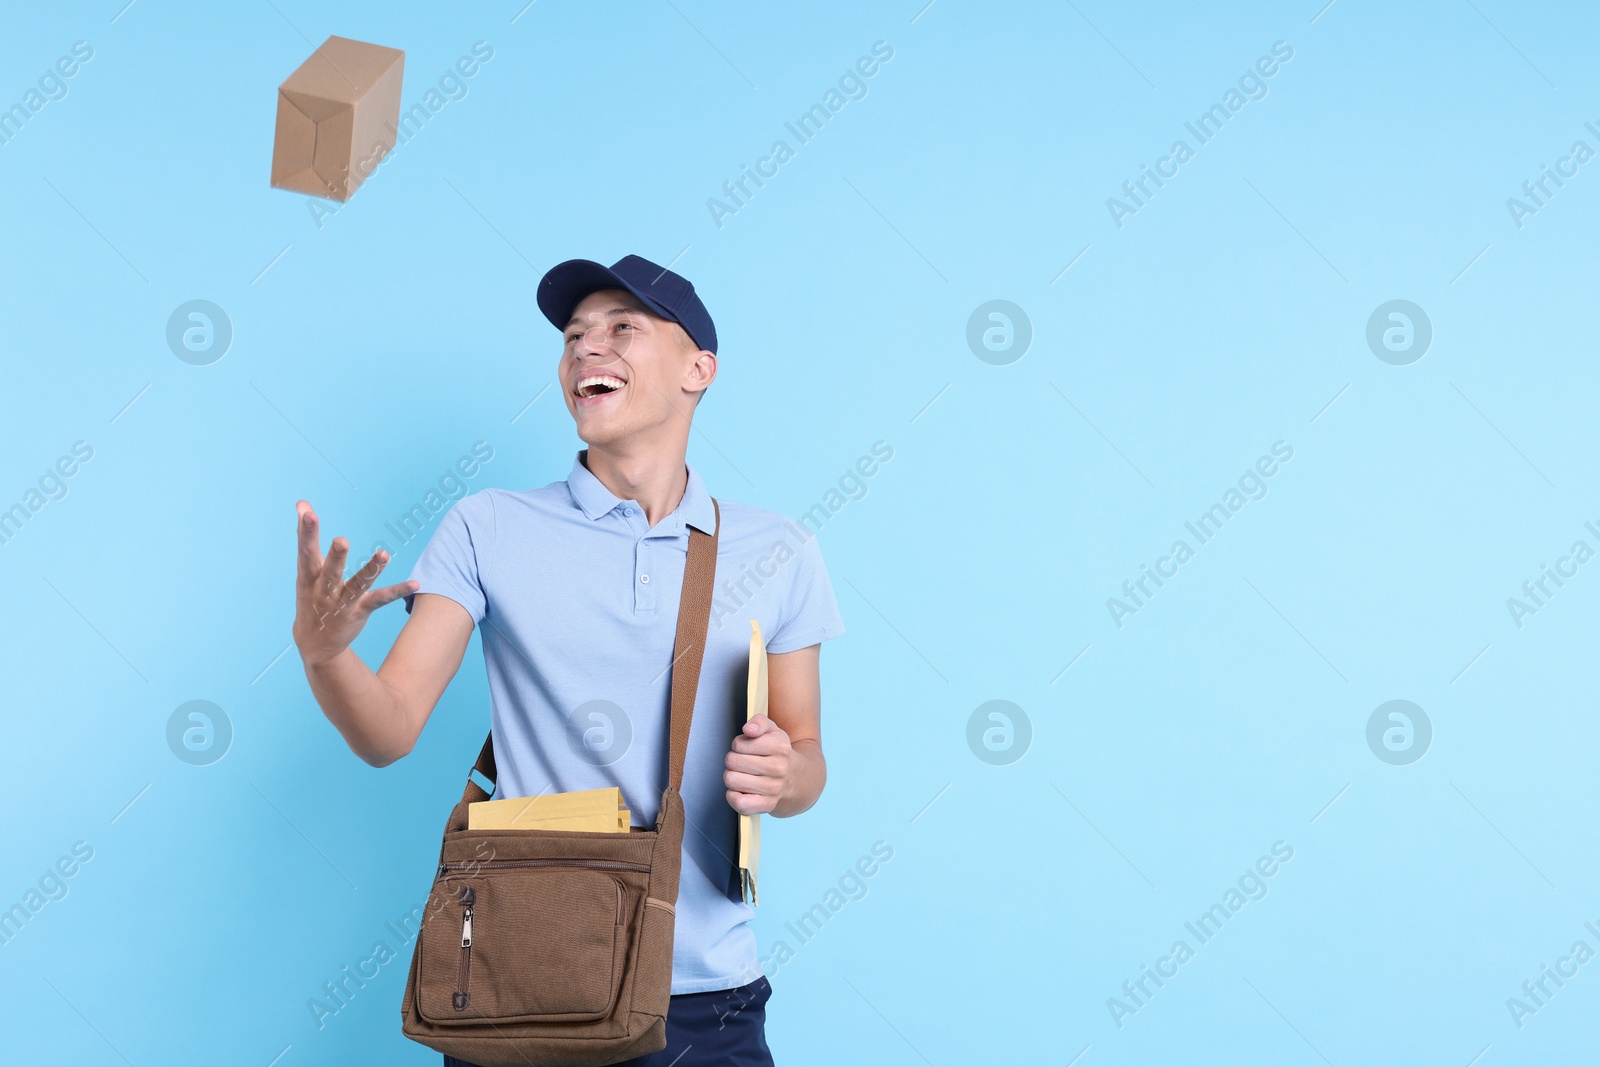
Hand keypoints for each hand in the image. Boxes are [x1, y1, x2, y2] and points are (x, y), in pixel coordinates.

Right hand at [292, 500, 416, 667]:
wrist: (315, 642)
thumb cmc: (311, 595)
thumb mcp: (305, 569)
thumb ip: (306, 535)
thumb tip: (301, 502)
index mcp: (307, 576)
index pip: (305, 550)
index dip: (305, 531)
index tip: (306, 511)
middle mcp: (323, 590)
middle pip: (329, 571)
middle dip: (335, 557)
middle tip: (341, 540)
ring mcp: (342, 602)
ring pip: (357, 585)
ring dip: (370, 570)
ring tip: (383, 555)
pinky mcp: (360, 611)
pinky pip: (380, 599)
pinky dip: (398, 591)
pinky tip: (416, 583)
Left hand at [724, 714, 791, 815]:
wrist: (796, 778)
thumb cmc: (776, 752)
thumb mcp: (772, 730)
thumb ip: (759, 722)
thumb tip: (749, 729)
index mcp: (780, 746)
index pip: (738, 744)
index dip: (738, 744)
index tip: (746, 748)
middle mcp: (779, 768)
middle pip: (732, 761)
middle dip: (733, 760)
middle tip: (742, 762)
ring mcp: (774, 788)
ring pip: (732, 780)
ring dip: (731, 776)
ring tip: (742, 774)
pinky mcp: (767, 805)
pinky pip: (739, 803)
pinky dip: (733, 796)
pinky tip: (740, 789)